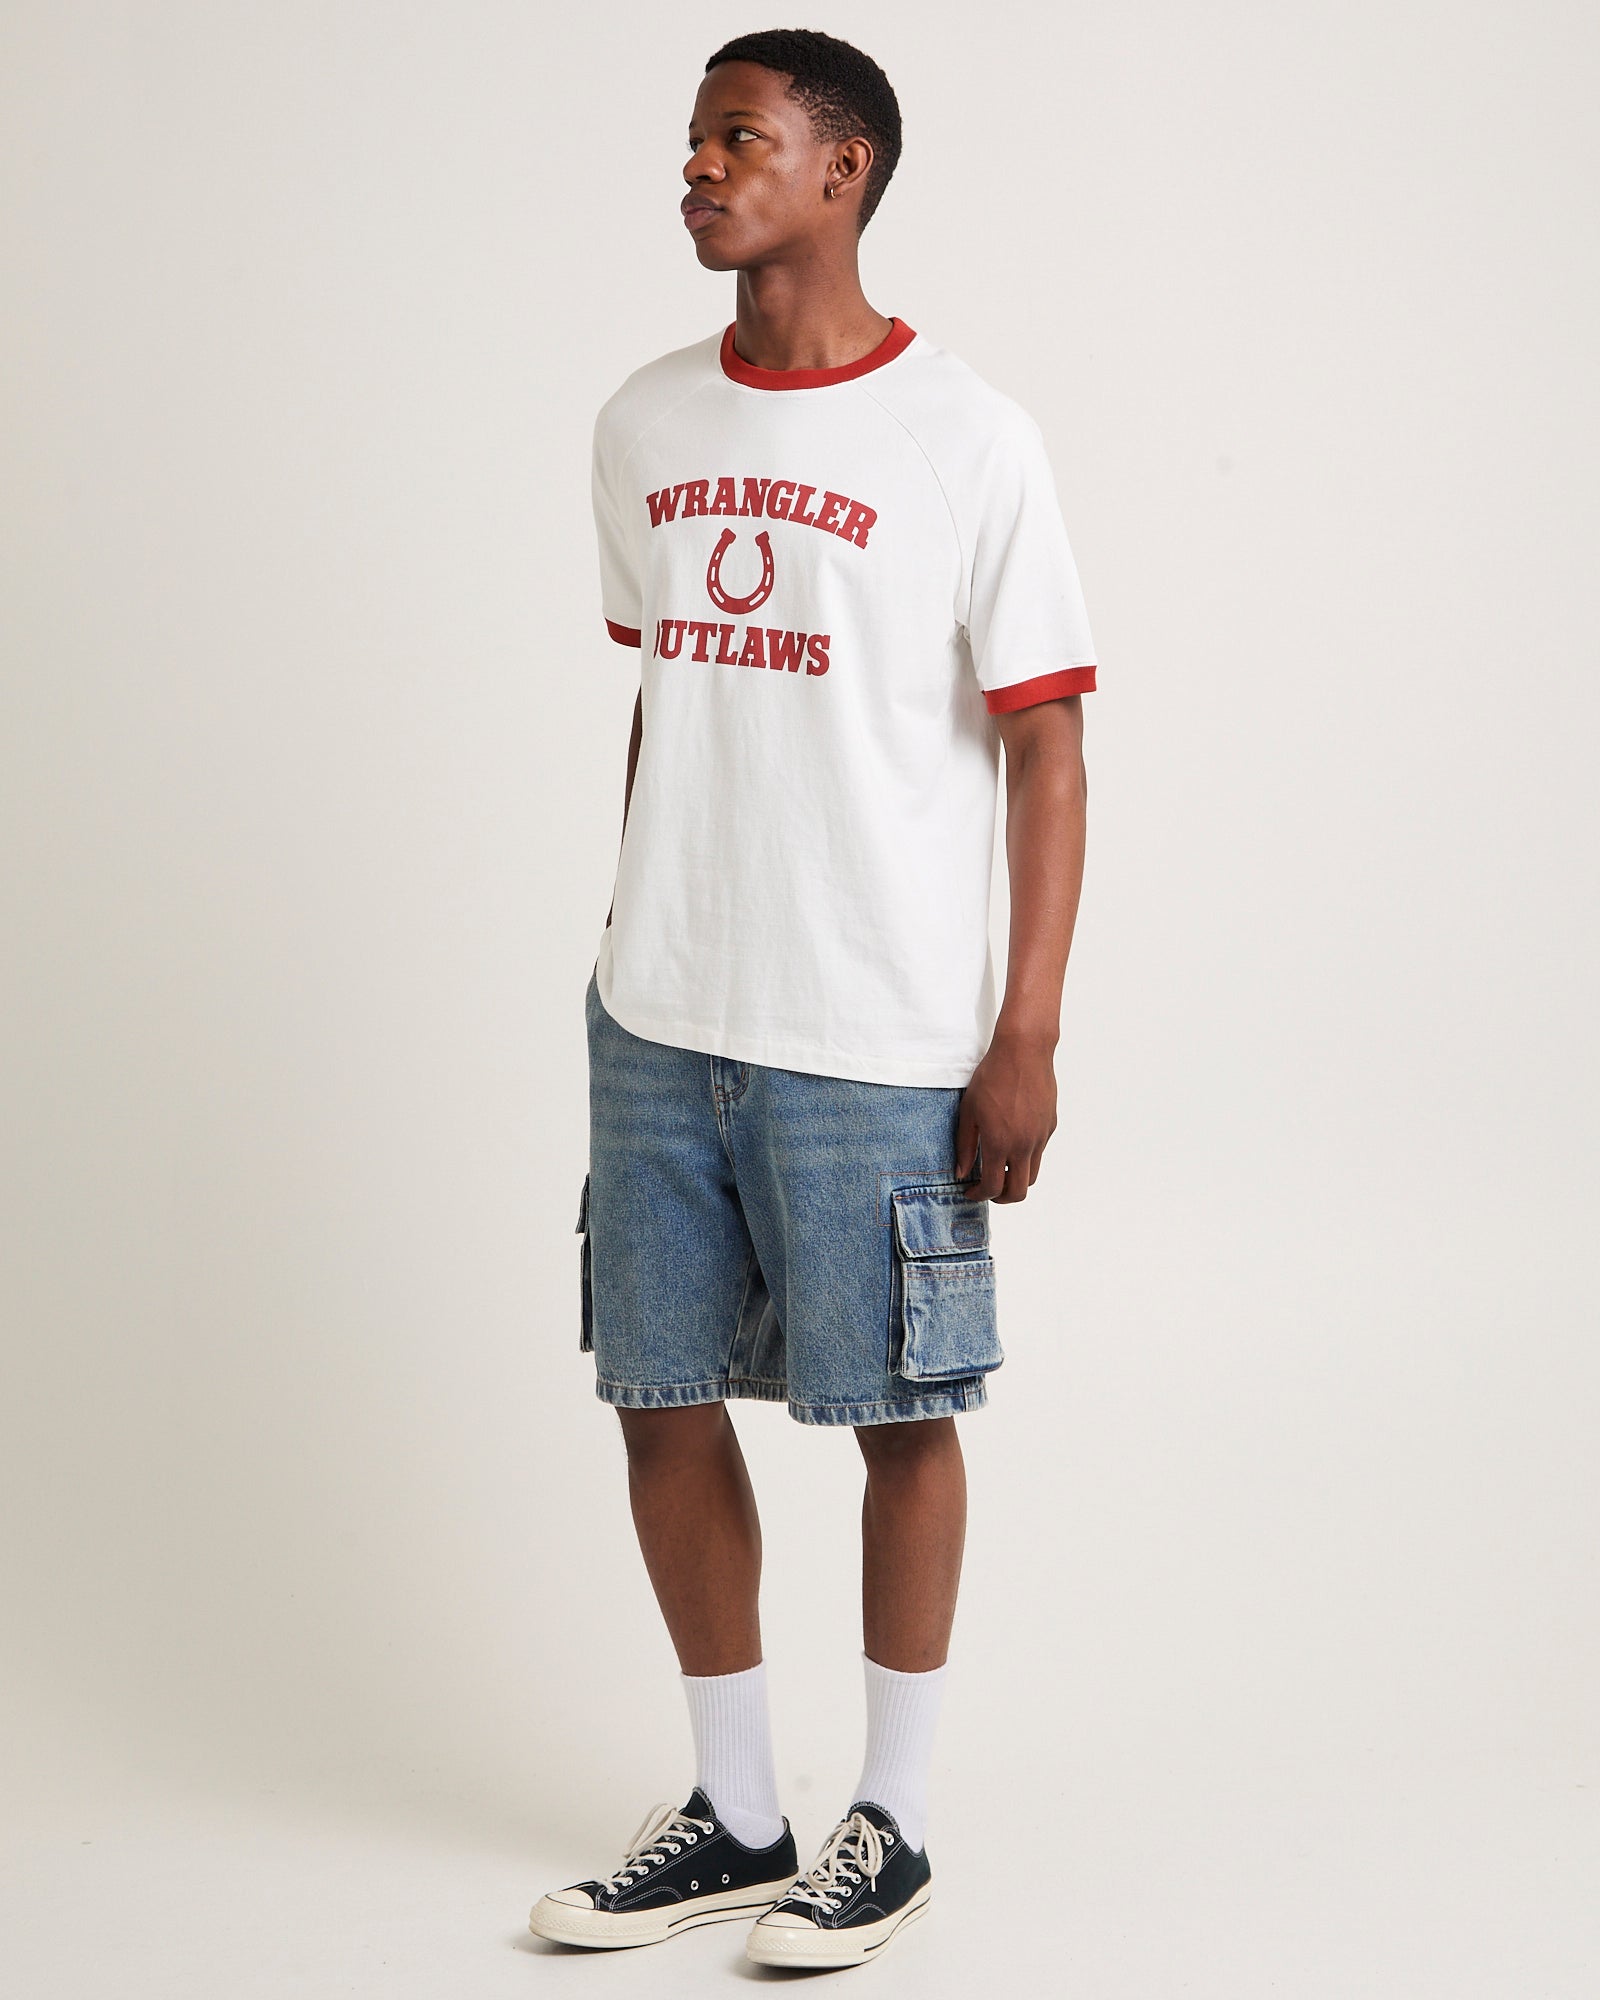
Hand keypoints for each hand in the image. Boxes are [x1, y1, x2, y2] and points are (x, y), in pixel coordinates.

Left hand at [954, 1029, 1057, 1202]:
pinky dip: (1025, 1157)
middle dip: (1002, 1197)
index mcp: (1001, 1144)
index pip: (993, 1187)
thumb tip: (962, 1172)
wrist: (1023, 1052)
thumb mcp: (969, 1111)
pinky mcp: (1050, 1126)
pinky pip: (1039, 1151)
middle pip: (1019, 1192)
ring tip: (1000, 1168)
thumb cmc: (991, 1077)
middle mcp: (1024, 1146)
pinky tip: (1012, 1140)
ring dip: (1016, 1179)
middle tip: (988, 1189)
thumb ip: (965, 1146)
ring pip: (1032, 1174)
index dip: (979, 1195)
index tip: (970, 1191)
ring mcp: (1040, 1137)